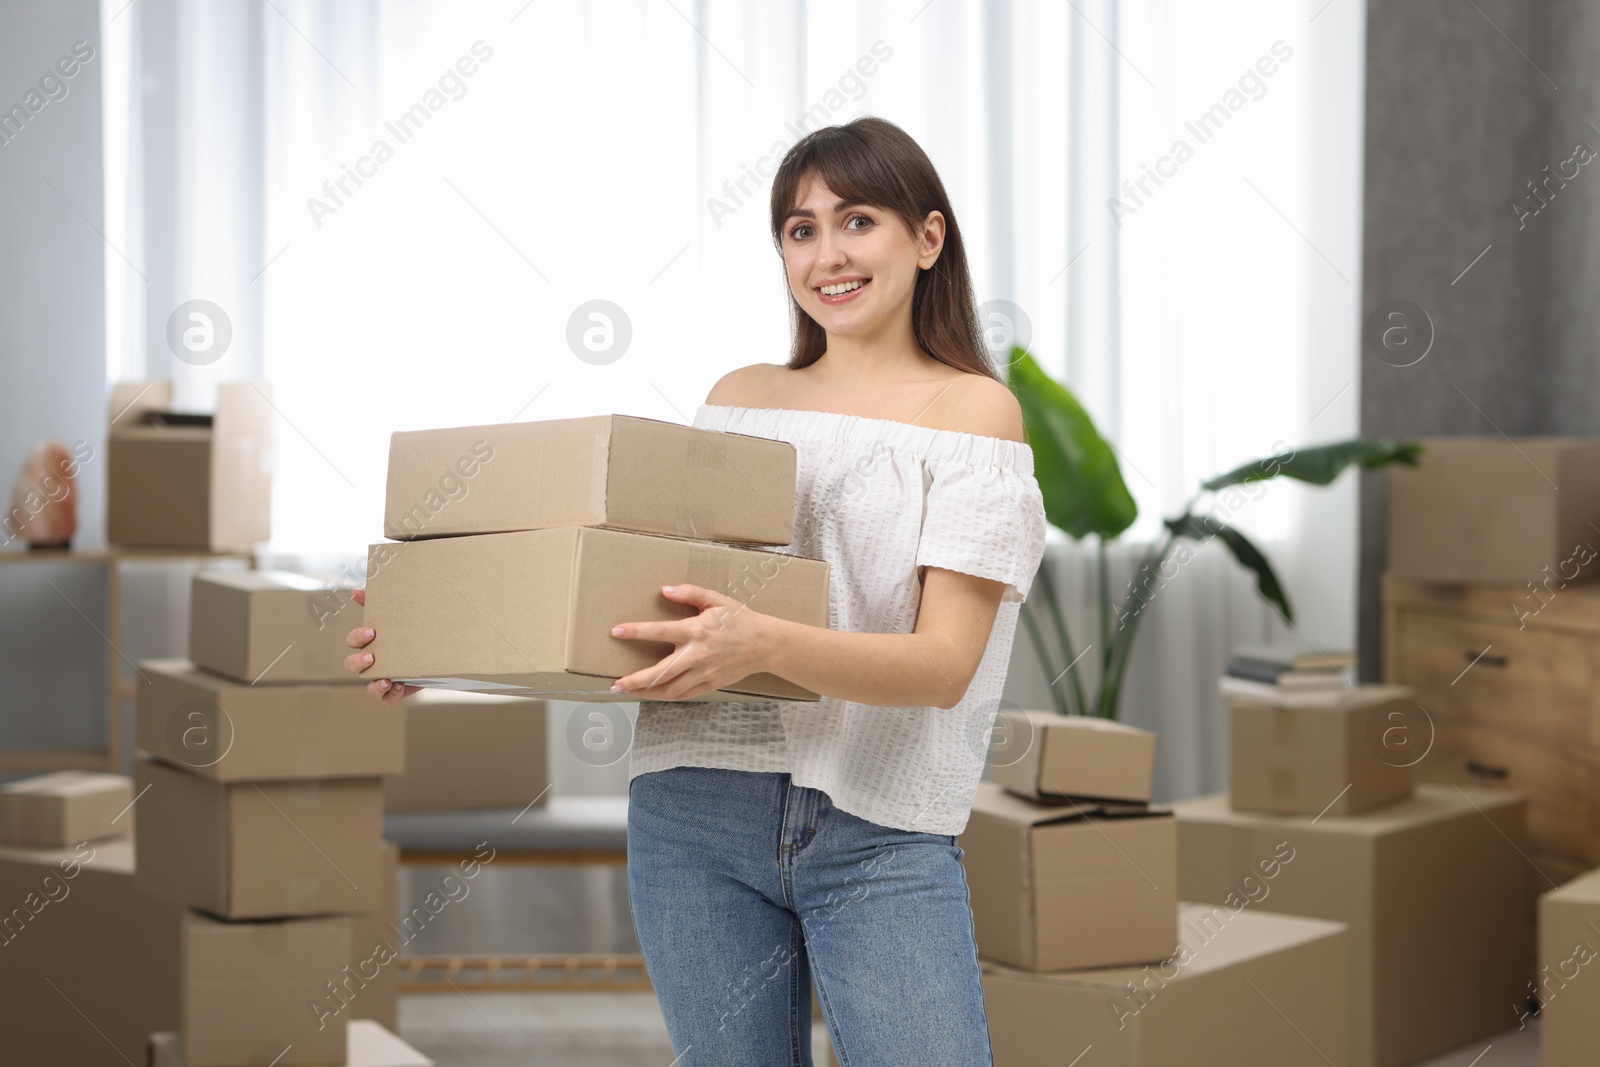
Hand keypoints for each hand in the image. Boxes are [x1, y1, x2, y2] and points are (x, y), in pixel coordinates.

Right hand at [343, 587, 418, 704]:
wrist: (440, 647)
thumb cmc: (412, 628)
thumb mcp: (400, 613)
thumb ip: (378, 602)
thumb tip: (356, 591)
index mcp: (371, 643)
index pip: (352, 640)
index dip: (357, 637)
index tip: (372, 632)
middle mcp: (373, 662)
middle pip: (351, 666)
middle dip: (357, 662)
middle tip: (371, 657)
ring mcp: (384, 676)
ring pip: (368, 687)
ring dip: (374, 685)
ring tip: (386, 680)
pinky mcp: (398, 690)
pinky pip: (388, 699)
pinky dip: (391, 696)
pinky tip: (400, 687)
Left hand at [609, 584, 772, 700]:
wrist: (766, 644)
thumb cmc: (740, 619)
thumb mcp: (716, 600)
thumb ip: (689, 593)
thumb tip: (665, 590)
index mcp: (696, 630)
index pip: (659, 631)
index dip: (636, 631)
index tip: (617, 632)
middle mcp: (697, 654)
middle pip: (660, 672)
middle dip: (635, 680)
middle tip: (615, 684)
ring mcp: (704, 672)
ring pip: (670, 688)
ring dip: (647, 692)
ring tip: (629, 692)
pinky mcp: (711, 683)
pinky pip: (685, 694)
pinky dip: (667, 696)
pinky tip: (655, 695)